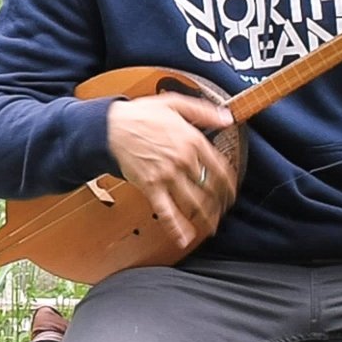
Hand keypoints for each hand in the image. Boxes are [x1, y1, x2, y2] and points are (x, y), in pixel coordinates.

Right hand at [106, 93, 238, 252]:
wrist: (111, 126)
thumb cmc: (140, 114)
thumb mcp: (175, 103)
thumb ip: (204, 111)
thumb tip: (228, 118)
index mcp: (192, 141)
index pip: (220, 168)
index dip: (229, 184)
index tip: (231, 192)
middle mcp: (183, 160)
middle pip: (210, 189)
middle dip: (220, 204)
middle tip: (223, 211)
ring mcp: (167, 176)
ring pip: (193, 203)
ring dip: (205, 218)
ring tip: (211, 226)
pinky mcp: (151, 187)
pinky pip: (166, 211)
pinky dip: (176, 228)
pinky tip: (184, 238)